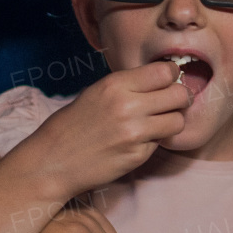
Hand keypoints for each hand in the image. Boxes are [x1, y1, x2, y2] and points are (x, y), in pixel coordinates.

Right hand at [11, 61, 190, 198]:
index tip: (167, 83)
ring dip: (171, 122)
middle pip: (180, 95)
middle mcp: (128, 106)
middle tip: (170, 104)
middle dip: (179, 99)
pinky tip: (137, 141)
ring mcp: (134, 133)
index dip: (171, 76)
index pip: (165, 71)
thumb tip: (164, 78)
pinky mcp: (137, 156)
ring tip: (156, 124)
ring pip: (178, 121)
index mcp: (116, 84)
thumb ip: (129, 85)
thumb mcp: (96, 92)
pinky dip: (155, 141)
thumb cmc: (72, 125)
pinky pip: (161, 142)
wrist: (52, 161)